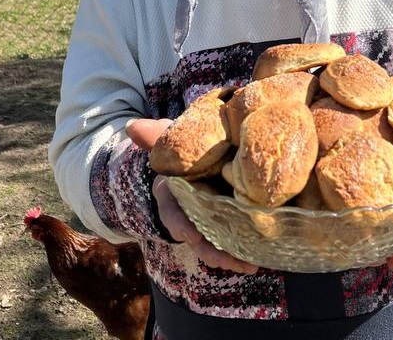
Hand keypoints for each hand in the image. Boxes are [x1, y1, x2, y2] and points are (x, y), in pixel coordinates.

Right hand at [125, 118, 258, 274]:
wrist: (196, 153)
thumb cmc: (182, 148)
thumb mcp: (169, 139)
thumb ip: (155, 135)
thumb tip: (132, 127)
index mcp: (173, 192)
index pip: (172, 211)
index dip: (180, 223)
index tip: (189, 234)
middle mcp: (188, 210)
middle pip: (196, 235)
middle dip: (210, 249)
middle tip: (225, 260)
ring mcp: (207, 217)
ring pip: (215, 242)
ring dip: (230, 257)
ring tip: (249, 266)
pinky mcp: (227, 219)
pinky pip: (233, 239)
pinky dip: (243, 251)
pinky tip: (260, 260)